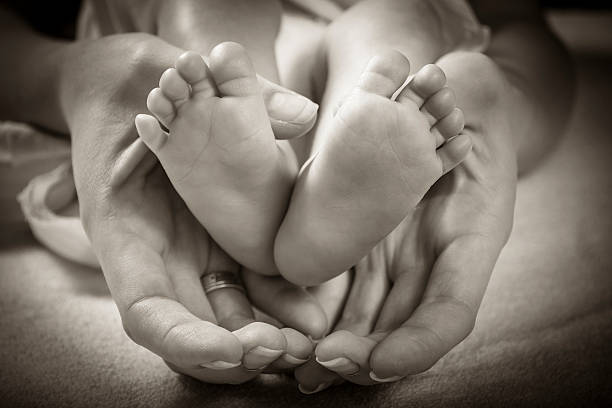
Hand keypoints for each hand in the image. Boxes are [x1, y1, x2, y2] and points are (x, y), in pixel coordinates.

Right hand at [61, 33, 323, 382]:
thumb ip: (223, 92)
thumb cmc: (133, 79)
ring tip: (307, 341)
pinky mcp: (216, 246)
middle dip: (237, 352)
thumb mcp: (162, 74)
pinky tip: (311, 313)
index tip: (237, 350)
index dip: (187, 340)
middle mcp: (154, 255)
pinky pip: (247, 287)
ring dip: (262, 339)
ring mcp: (187, 254)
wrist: (133, 85)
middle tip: (289, 349)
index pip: (144, 309)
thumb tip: (302, 112)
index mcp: (123, 230)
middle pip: (190, 329)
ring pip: (222, 318)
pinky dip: (275, 306)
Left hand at [295, 51, 521, 390]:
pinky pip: (336, 291)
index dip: (419, 343)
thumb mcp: (467, 94)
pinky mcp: (359, 249)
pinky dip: (313, 316)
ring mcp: (394, 259)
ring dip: (332, 349)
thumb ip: (461, 102)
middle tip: (318, 366)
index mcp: (471, 236)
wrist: (429, 106)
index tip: (377, 363)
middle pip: (400, 329)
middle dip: (361, 356)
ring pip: (366, 322)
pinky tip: (284, 331)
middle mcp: (432, 261)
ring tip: (295, 365)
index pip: (454, 308)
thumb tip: (442, 83)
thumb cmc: (455, 98)